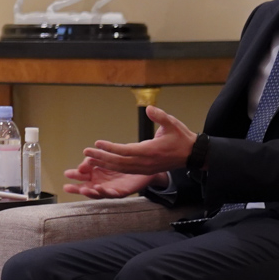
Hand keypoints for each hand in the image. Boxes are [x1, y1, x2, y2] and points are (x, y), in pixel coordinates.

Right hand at [62, 158, 158, 199]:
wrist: (144, 165)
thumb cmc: (123, 162)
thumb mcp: (105, 158)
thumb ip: (93, 160)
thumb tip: (82, 163)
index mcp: (97, 175)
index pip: (82, 177)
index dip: (75, 176)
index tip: (67, 173)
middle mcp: (102, 183)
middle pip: (87, 188)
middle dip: (77, 188)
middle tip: (67, 187)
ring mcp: (111, 188)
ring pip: (98, 193)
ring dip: (90, 192)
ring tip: (83, 190)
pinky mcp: (122, 192)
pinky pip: (112, 194)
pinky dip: (105, 192)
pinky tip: (99, 188)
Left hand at [81, 106, 196, 176]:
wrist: (193, 155)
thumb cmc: (182, 138)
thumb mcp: (173, 123)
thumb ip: (160, 116)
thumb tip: (149, 108)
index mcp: (150, 151)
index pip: (125, 151)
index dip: (110, 148)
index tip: (97, 143)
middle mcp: (145, 162)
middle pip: (119, 162)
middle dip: (101, 157)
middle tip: (85, 153)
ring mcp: (145, 168)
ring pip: (121, 168)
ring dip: (104, 164)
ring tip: (89, 160)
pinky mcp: (145, 171)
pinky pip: (126, 171)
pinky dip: (113, 168)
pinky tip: (104, 164)